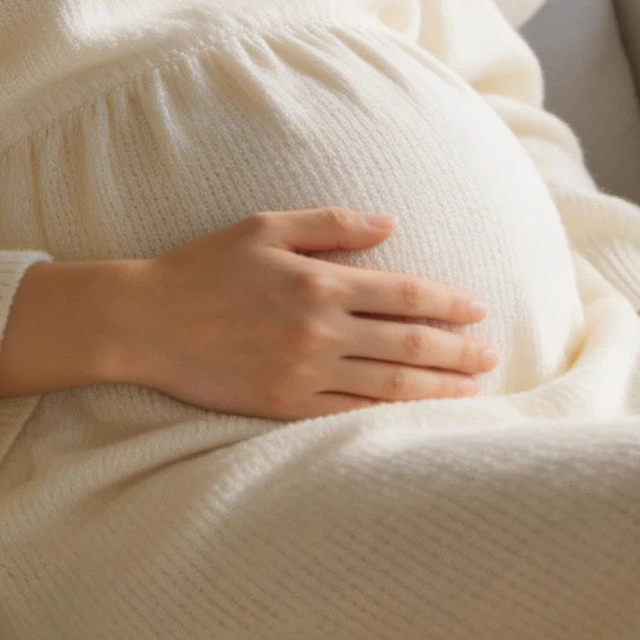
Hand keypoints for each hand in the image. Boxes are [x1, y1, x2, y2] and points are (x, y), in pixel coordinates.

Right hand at [99, 207, 500, 421]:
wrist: (149, 322)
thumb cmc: (207, 265)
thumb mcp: (266, 226)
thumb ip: (332, 224)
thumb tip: (390, 224)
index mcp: (319, 282)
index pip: (402, 294)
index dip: (446, 303)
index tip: (477, 310)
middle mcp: (319, 331)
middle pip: (406, 343)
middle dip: (456, 351)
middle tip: (490, 356)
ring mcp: (304, 374)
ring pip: (388, 385)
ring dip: (436, 387)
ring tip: (472, 390)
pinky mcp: (285, 407)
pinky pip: (351, 415)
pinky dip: (390, 415)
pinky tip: (414, 414)